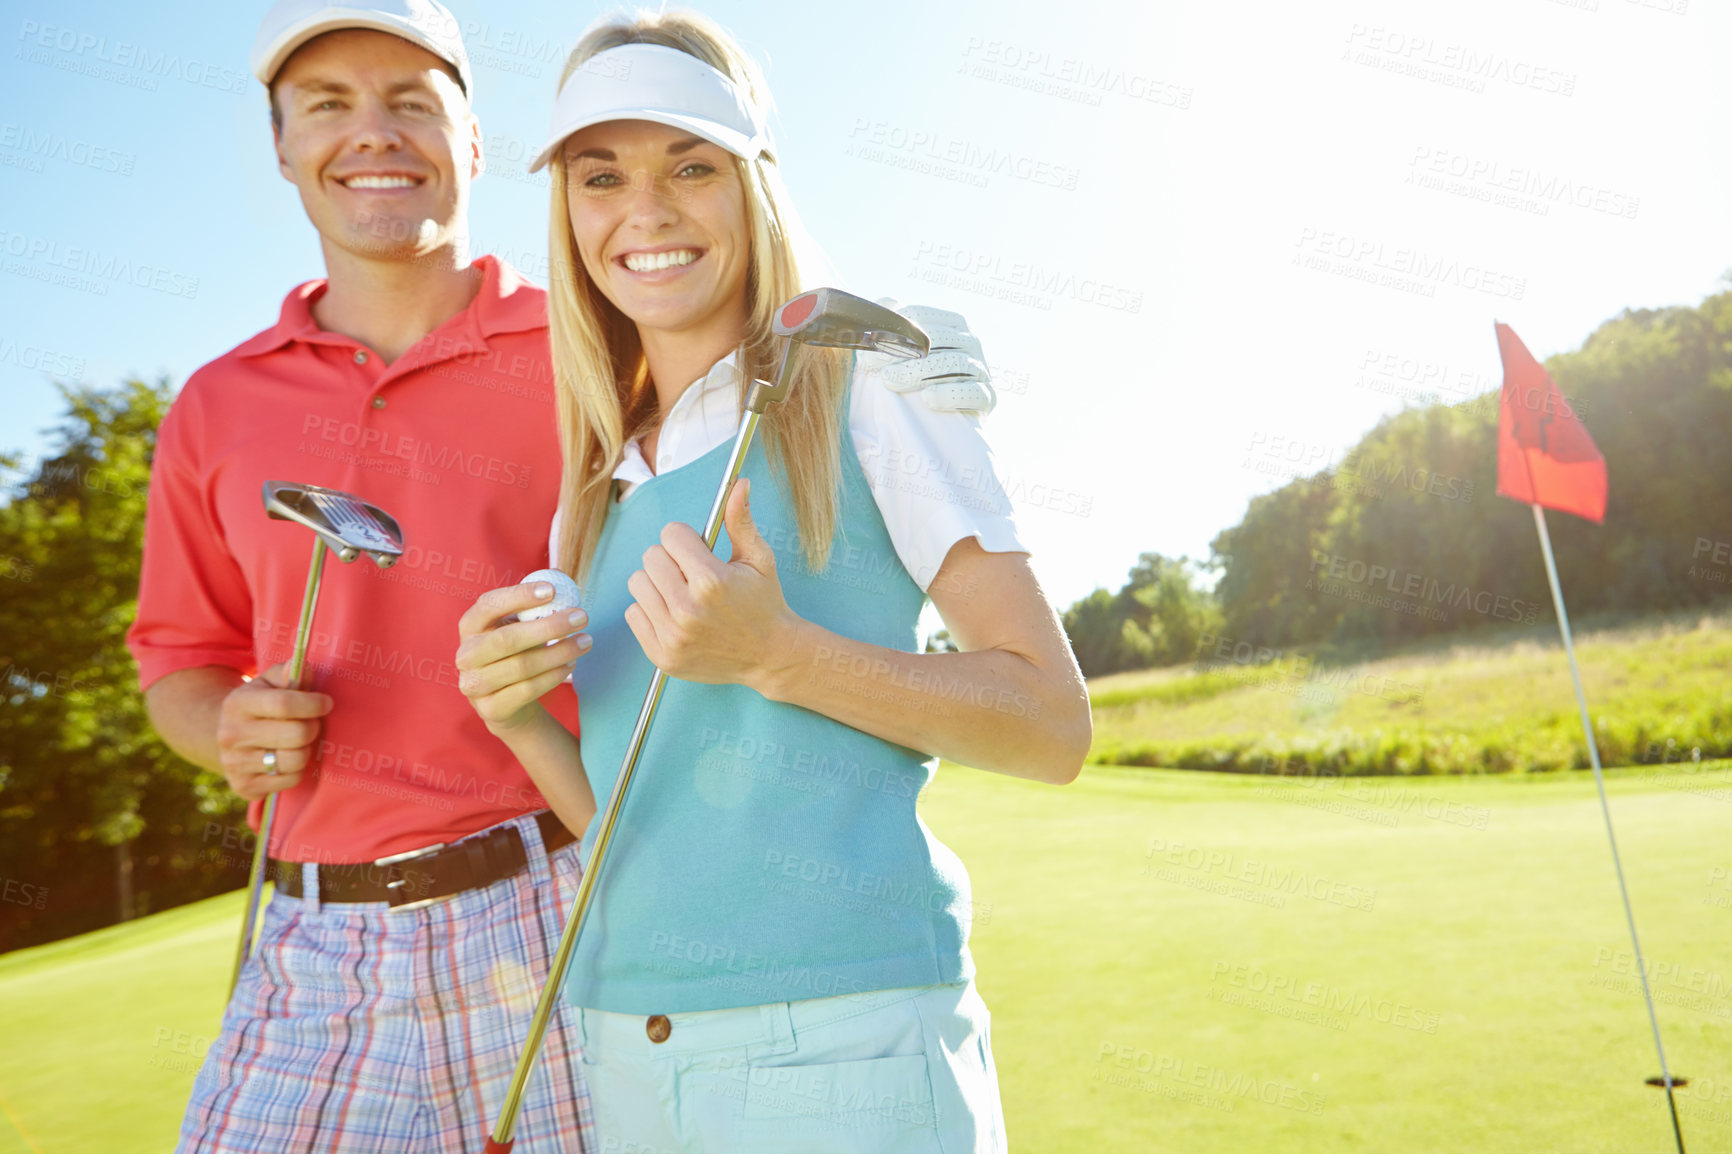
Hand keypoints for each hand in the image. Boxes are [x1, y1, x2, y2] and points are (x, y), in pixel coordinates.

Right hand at [215, 663, 331, 800]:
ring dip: (306, 750)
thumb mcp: (268, 683)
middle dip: (313, 727)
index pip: (285, 704)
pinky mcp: (244, 786)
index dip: (313, 704)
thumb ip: (288, 673)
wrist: (228, 737)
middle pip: (296, 734)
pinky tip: (287, 759)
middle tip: (311, 724)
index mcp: (237, 703)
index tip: (326, 703)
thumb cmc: (260, 704)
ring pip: (296, 760)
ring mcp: (234, 763)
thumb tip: (304, 668)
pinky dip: (297, 770)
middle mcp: (230, 734)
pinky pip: (290, 780)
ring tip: (299, 742)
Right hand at [456, 580, 590, 733]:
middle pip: (507, 639)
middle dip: (548, 627)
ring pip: (521, 667)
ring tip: (585, 642)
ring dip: (559, 653)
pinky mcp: (490, 709)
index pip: (488, 605)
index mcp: (470, 626)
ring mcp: (473, 684)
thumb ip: (534, 606)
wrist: (508, 705)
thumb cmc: (516, 654)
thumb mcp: (519, 627)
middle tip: (581, 618)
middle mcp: (466, 655)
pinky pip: (527, 690)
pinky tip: (570, 665)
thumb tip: (559, 579)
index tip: (552, 591)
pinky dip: (553, 676)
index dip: (519, 596)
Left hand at [626, 477, 800, 690]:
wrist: (770, 656)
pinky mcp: (662, 655)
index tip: (699, 552)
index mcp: (713, 581)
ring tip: (682, 594)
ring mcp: (673, 636)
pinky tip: (674, 616)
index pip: (671, 534)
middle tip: (691, 575)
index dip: (686, 539)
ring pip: (638, 583)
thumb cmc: (764, 603)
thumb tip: (739, 483)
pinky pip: (633, 613)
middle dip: (670, 559)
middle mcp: (689, 609)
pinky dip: (650, 610)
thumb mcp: (759, 560)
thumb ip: (740, 521)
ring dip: (657, 584)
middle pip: (651, 556)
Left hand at [860, 300, 995, 414]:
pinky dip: (949, 394)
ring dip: (918, 372)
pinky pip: (973, 392)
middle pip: (935, 339)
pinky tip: (927, 399)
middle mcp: (970, 341)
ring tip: (889, 381)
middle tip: (872, 365)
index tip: (867, 345)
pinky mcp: (988, 397)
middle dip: (901, 351)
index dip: (891, 328)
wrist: (938, 422)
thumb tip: (884, 303)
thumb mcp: (901, 351)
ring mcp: (982, 368)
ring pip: (953, 363)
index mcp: (951, 323)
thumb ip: (892, 323)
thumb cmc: (915, 379)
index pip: (919, 315)